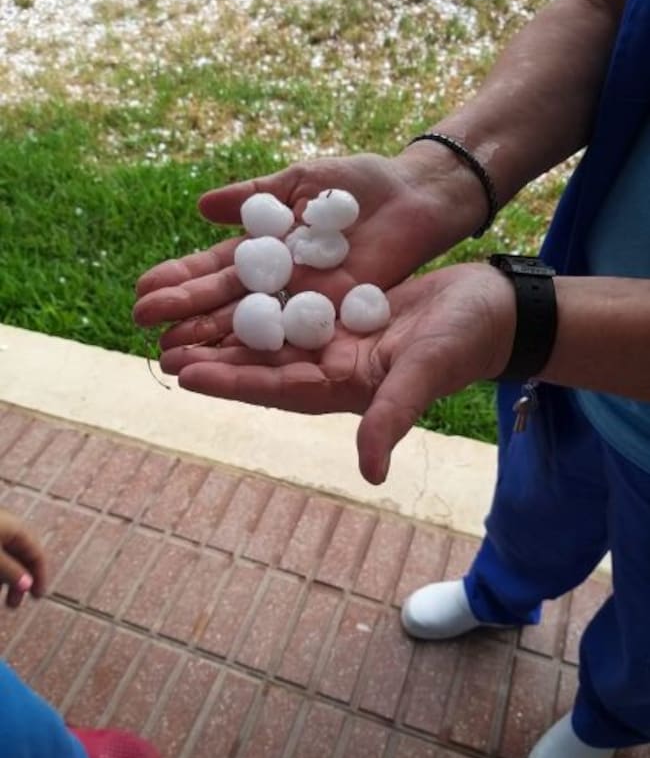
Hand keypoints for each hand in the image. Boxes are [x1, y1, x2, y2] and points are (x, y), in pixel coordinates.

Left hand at [0, 509, 45, 607]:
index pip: (37, 554)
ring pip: (5, 558)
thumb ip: (11, 572)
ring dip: (5, 579)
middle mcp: (8, 527)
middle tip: (14, 605)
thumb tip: (28, 585)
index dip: (40, 576)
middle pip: (20, 557)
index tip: (38, 597)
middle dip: (19, 582)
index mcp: (17, 528)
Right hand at [132, 148, 487, 348]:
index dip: (180, 279)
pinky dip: (262, 352)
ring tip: (172, 355)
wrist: (415, 197)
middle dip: (185, 314)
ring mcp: (305, 304)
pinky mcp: (334, 318)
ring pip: (252, 328)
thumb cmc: (359, 184)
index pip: (215, 269)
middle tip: (142, 326)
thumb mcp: (300, 183)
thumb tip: (201, 207)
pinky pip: (293, 339)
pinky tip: (230, 364)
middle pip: (226, 304)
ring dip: (212, 342)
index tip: (142, 289)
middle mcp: (281, 284)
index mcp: (268, 250)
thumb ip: (255, 196)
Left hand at [159, 263, 514, 483]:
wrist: (489, 309)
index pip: (277, 390)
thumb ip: (393, 416)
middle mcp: (332, 367)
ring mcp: (335, 339)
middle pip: (262, 365)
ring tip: (182, 319)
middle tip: (163, 346)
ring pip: (270, 335)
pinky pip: (292, 303)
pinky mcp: (342, 310)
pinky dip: (260, 296)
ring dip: (228, 329)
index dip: (234, 383)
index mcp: (345, 387)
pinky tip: (230, 283)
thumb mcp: (426, 372)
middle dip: (215, 358)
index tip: (188, 374)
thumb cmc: (464, 341)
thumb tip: (370, 473)